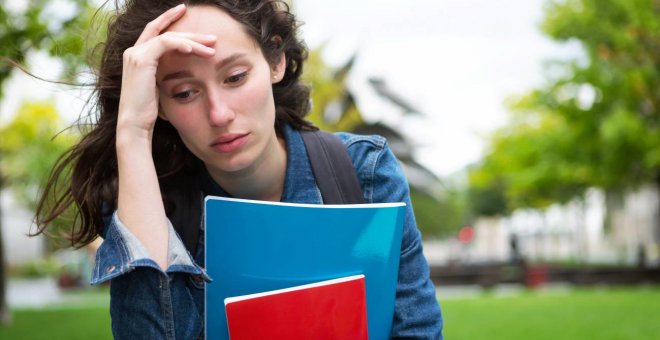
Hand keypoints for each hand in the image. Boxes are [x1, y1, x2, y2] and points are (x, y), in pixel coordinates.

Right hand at [116, 4, 215, 142]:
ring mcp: (135, 54)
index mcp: (138, 56)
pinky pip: (164, 44)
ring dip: (192, 40)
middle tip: (212, 37)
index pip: (156, 31)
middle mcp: (133, 51)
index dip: (169, 18)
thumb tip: (185, 71)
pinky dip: (181, 44)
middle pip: (165, 31)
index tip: (186, 12)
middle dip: (190, 32)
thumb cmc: (149, 111)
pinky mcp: (140, 60)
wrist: (135, 124)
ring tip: (211, 46)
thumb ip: (166, 73)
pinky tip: (195, 50)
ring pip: (168, 37)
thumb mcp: (160, 86)